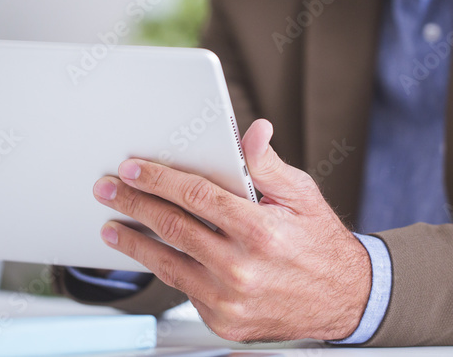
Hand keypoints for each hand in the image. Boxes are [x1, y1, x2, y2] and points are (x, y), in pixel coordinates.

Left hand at [92, 119, 370, 341]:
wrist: (343, 300)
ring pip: (168, 263)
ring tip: (112, 226)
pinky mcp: (224, 320)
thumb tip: (252, 132)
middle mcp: (242, 268)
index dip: (159, 179)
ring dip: (133, 242)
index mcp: (260, 230)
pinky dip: (163, 268)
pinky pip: (183, 289)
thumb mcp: (302, 195)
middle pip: (172, 227)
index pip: (196, 196)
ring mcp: (230, 300)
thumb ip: (268, 165)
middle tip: (108, 189)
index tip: (133, 168)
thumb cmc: (320, 242)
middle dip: (134, 204)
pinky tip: (148, 253)